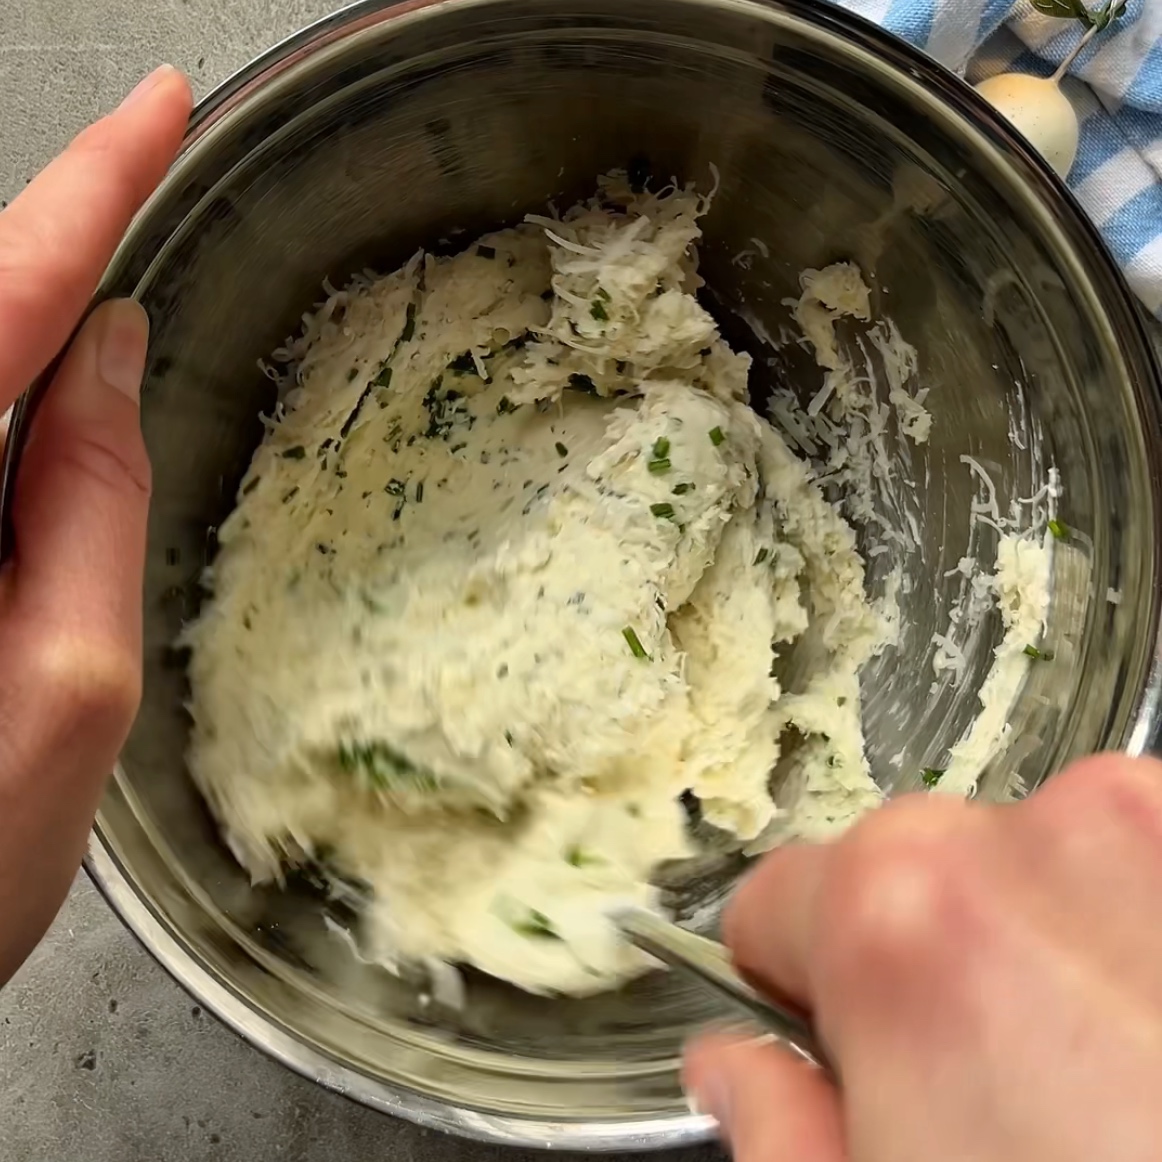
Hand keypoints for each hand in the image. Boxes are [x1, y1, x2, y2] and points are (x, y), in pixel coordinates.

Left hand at [0, 67, 190, 983]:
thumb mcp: (69, 691)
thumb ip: (88, 504)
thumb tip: (108, 359)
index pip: (4, 290)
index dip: (95, 185)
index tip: (161, 107)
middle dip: (55, 240)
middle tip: (145, 185)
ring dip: (22, 323)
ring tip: (103, 314)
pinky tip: (38, 405)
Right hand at [685, 754, 1161, 1161]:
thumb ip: (780, 1135)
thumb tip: (741, 1072)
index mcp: (906, 921)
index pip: (777, 898)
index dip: (794, 986)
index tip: (841, 1046)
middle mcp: (1047, 837)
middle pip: (918, 870)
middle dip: (935, 961)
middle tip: (1012, 1102)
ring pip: (1052, 867)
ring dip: (1061, 948)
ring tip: (1127, 1088)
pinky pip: (1159, 871)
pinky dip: (1153, 942)